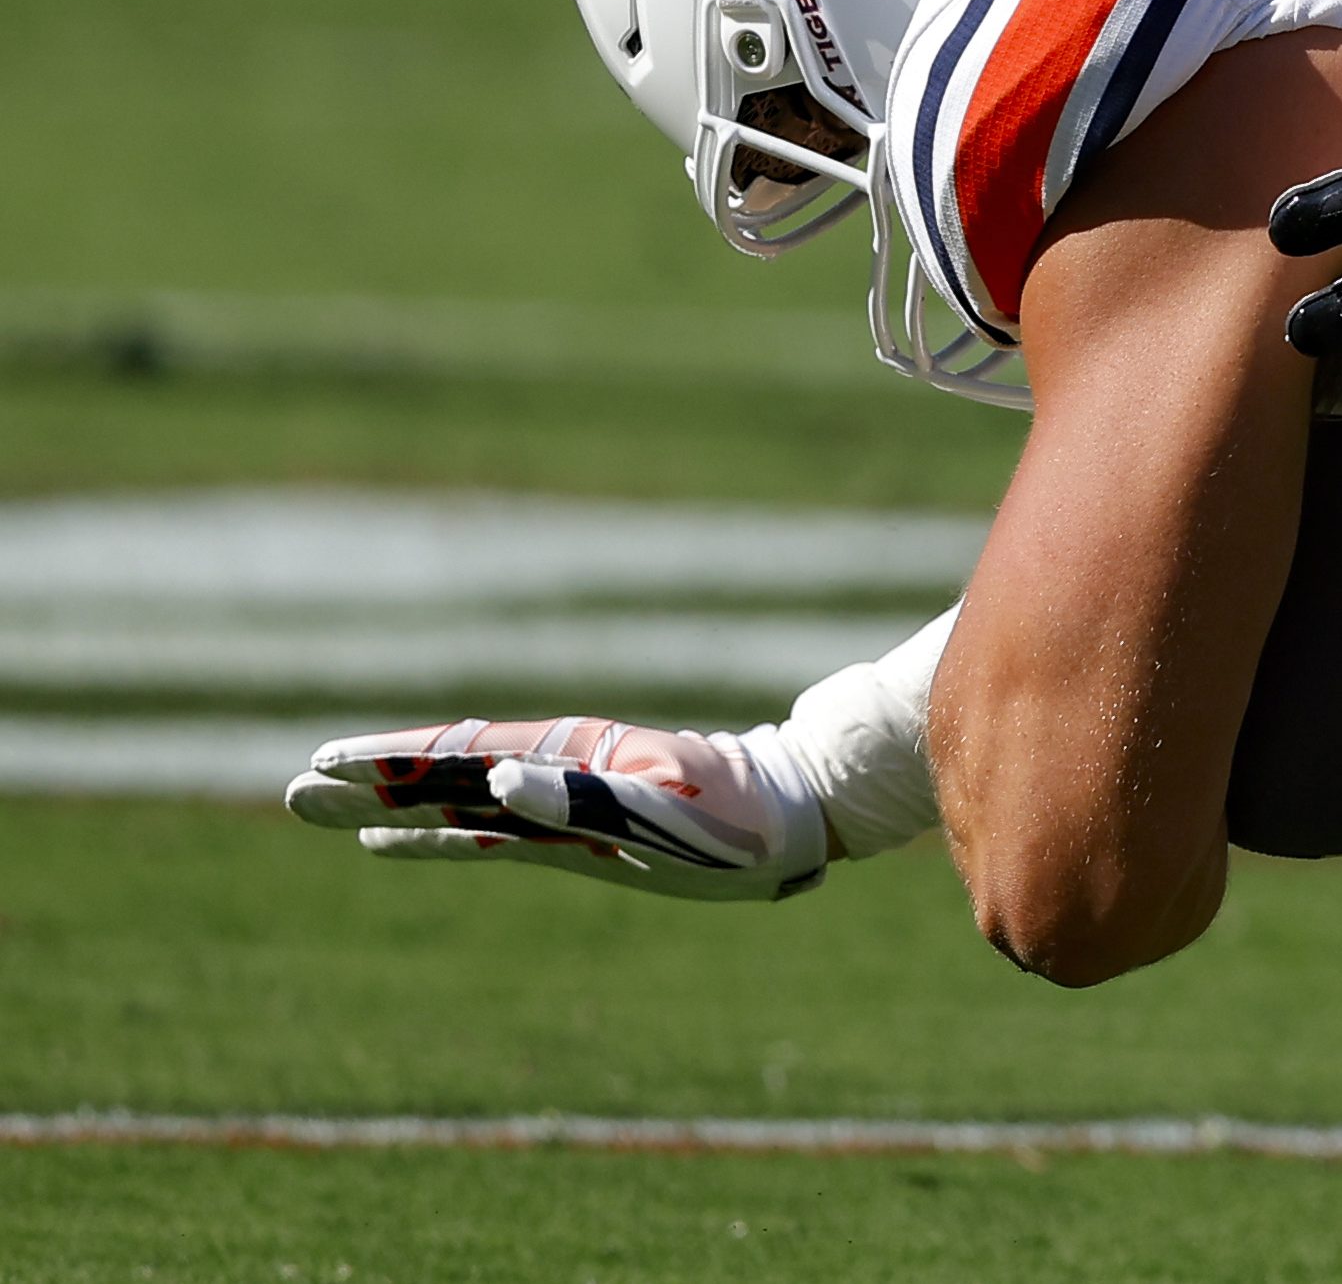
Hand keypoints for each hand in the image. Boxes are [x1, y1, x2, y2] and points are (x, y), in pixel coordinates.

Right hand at [286, 716, 830, 901]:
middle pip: (443, 774)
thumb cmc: (742, 815)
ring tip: (318, 810)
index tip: (325, 763)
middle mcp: (558, 772)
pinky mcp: (576, 837)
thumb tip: (499, 780)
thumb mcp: (670, 811)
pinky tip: (391, 842)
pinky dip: (433, 836)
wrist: (797, 816)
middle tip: (290, 792)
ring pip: (454, 805)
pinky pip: (487, 836)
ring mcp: (562, 803)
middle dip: (367, 781)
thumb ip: (587, 797)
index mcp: (576, 755)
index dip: (394, 760)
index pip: (464, 754)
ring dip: (385, 807)